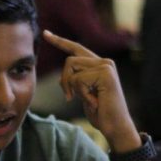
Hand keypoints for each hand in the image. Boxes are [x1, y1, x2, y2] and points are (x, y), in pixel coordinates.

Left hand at [42, 30, 140, 151]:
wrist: (116, 126)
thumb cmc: (100, 113)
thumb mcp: (83, 94)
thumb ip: (76, 81)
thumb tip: (64, 77)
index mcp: (99, 64)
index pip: (76, 48)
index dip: (59, 41)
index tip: (45, 34)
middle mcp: (104, 61)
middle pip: (69, 60)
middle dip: (64, 80)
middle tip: (70, 97)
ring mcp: (106, 66)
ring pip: (72, 67)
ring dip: (73, 87)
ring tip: (88, 99)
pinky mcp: (105, 73)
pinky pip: (78, 79)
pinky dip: (81, 94)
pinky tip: (94, 102)